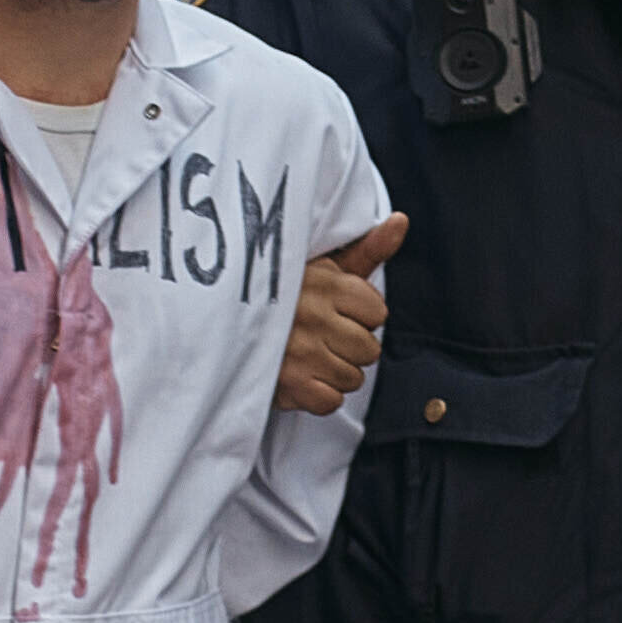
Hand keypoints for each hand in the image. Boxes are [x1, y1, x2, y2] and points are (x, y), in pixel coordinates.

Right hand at [276, 215, 406, 413]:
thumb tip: (401, 221)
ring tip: (309, 357)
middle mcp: (312, 315)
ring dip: (335, 373)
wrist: (221, 326)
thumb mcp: (323, 266)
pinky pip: (330, 401)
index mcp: (324, 283)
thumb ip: (366, 248)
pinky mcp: (286, 384)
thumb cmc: (285, 296)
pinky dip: (319, 396)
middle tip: (321, 338)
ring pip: (353, 378)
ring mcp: (299, 351)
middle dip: (351, 348)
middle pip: (370, 349)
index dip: (361, 316)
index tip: (335, 313)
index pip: (377, 312)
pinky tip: (302, 378)